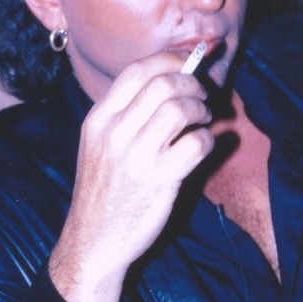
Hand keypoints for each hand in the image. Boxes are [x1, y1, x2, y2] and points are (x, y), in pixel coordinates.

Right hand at [49, 52, 213, 301]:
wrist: (93, 242)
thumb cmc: (103, 191)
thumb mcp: (99, 146)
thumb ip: (126, 115)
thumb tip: (170, 81)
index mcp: (98, 119)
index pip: (137, 70)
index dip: (170, 59)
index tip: (189, 62)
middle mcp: (115, 133)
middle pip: (164, 83)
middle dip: (193, 83)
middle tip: (202, 95)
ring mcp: (137, 156)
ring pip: (181, 108)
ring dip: (202, 109)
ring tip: (203, 120)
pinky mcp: (160, 180)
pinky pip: (196, 143)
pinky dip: (208, 140)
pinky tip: (203, 146)